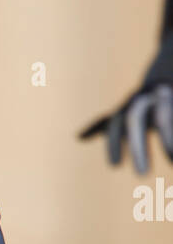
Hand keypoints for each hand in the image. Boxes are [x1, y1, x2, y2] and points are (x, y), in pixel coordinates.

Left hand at [81, 35, 172, 171]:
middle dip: (138, 147)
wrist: (171, 67)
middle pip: (135, 119)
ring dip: (168, 140)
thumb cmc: (144, 100)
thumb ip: (104, 124)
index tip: (114, 167)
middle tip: (141, 176)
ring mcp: (165, 96)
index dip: (113, 143)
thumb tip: (79, 137)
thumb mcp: (124, 110)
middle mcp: (145, 98)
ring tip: (172, 162)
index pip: (116, 124)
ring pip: (164, 118)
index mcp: (129, 105)